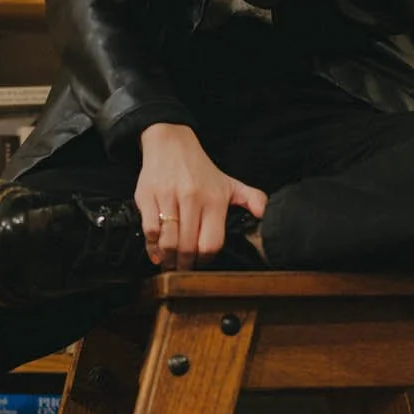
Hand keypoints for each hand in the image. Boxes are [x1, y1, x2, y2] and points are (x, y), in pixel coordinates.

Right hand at [137, 124, 266, 268]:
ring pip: (168, 242)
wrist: (170, 144)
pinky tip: (156, 250)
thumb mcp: (230, 183)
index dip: (206, 260)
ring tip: (170, 263)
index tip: (201, 263)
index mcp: (214, 200)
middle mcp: (192, 199)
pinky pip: (149, 230)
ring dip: (168, 259)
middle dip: (185, 265)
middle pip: (188, 247)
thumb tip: (266, 215)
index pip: (211, 244)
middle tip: (183, 269)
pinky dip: (152, 246)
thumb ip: (252, 199)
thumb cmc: (201, 170)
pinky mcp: (148, 197)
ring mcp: (169, 198)